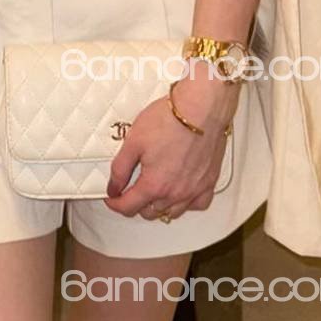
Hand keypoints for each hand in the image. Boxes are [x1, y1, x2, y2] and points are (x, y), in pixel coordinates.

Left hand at [103, 69, 239, 221]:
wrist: (200, 108)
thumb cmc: (168, 120)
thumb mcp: (133, 141)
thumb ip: (120, 168)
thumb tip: (113, 187)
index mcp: (154, 185)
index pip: (129, 207)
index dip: (115, 204)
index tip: (111, 197)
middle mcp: (175, 194)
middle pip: (150, 212)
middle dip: (136, 204)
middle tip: (131, 189)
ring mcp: (194, 190)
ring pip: (172, 212)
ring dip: (159, 206)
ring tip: (153, 191)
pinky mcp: (209, 182)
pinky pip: (197, 205)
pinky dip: (186, 203)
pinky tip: (181, 192)